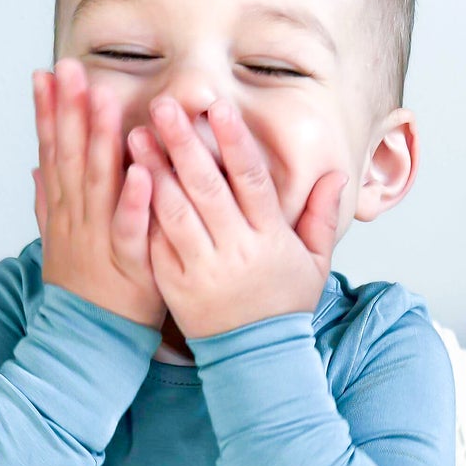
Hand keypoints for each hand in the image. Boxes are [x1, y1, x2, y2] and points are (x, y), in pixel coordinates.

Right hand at [32, 57, 165, 332]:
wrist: (83, 343)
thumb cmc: (80, 292)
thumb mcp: (57, 241)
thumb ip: (47, 200)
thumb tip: (35, 166)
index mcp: (63, 211)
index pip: (52, 151)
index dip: (48, 112)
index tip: (44, 73)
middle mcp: (76, 218)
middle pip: (71, 156)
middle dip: (69, 109)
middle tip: (70, 67)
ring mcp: (98, 239)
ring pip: (98, 183)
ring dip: (100, 141)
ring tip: (104, 100)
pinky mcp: (126, 263)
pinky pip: (130, 229)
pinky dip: (133, 202)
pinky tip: (138, 172)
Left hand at [129, 95, 348, 339]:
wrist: (256, 359)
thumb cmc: (283, 304)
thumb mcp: (315, 262)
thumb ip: (321, 215)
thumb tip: (336, 173)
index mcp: (269, 238)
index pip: (251, 181)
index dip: (234, 142)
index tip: (218, 108)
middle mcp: (234, 250)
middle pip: (206, 188)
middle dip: (184, 144)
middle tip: (164, 106)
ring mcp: (201, 268)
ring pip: (174, 212)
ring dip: (154, 172)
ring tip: (137, 136)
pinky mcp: (174, 284)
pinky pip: (156, 242)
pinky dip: (142, 211)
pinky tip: (128, 182)